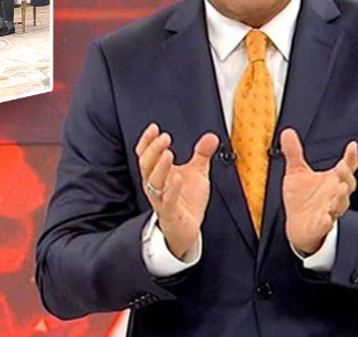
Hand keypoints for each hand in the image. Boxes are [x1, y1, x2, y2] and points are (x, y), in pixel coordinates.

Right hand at [137, 123, 218, 258]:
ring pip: (153, 182)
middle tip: (164, 137)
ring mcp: (161, 199)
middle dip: (153, 150)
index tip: (154, 127)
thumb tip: (211, 136)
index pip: (145, 155)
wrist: (187, 230)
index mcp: (157, 173)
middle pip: (146, 165)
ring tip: (168, 152)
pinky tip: (177, 177)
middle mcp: (154, 185)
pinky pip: (168, 200)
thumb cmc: (186, 201)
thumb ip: (201, 155)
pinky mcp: (170, 213)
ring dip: (159, 166)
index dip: (147, 141)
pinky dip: (172, 189)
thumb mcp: (196, 173)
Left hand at [281, 128, 357, 254]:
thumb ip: (294, 153)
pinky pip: (326, 224)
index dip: (351, 157)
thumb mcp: (296, 172)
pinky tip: (326, 218)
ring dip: (341, 198)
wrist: (297, 226)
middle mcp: (335, 195)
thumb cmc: (302, 198)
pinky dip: (326, 221)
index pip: (347, 167)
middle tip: (343, 167)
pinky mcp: (320, 226)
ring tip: (340, 189)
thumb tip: (287, 131)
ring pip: (340, 205)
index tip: (352, 145)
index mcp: (333, 181)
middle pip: (348, 185)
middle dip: (347, 176)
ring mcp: (330, 211)